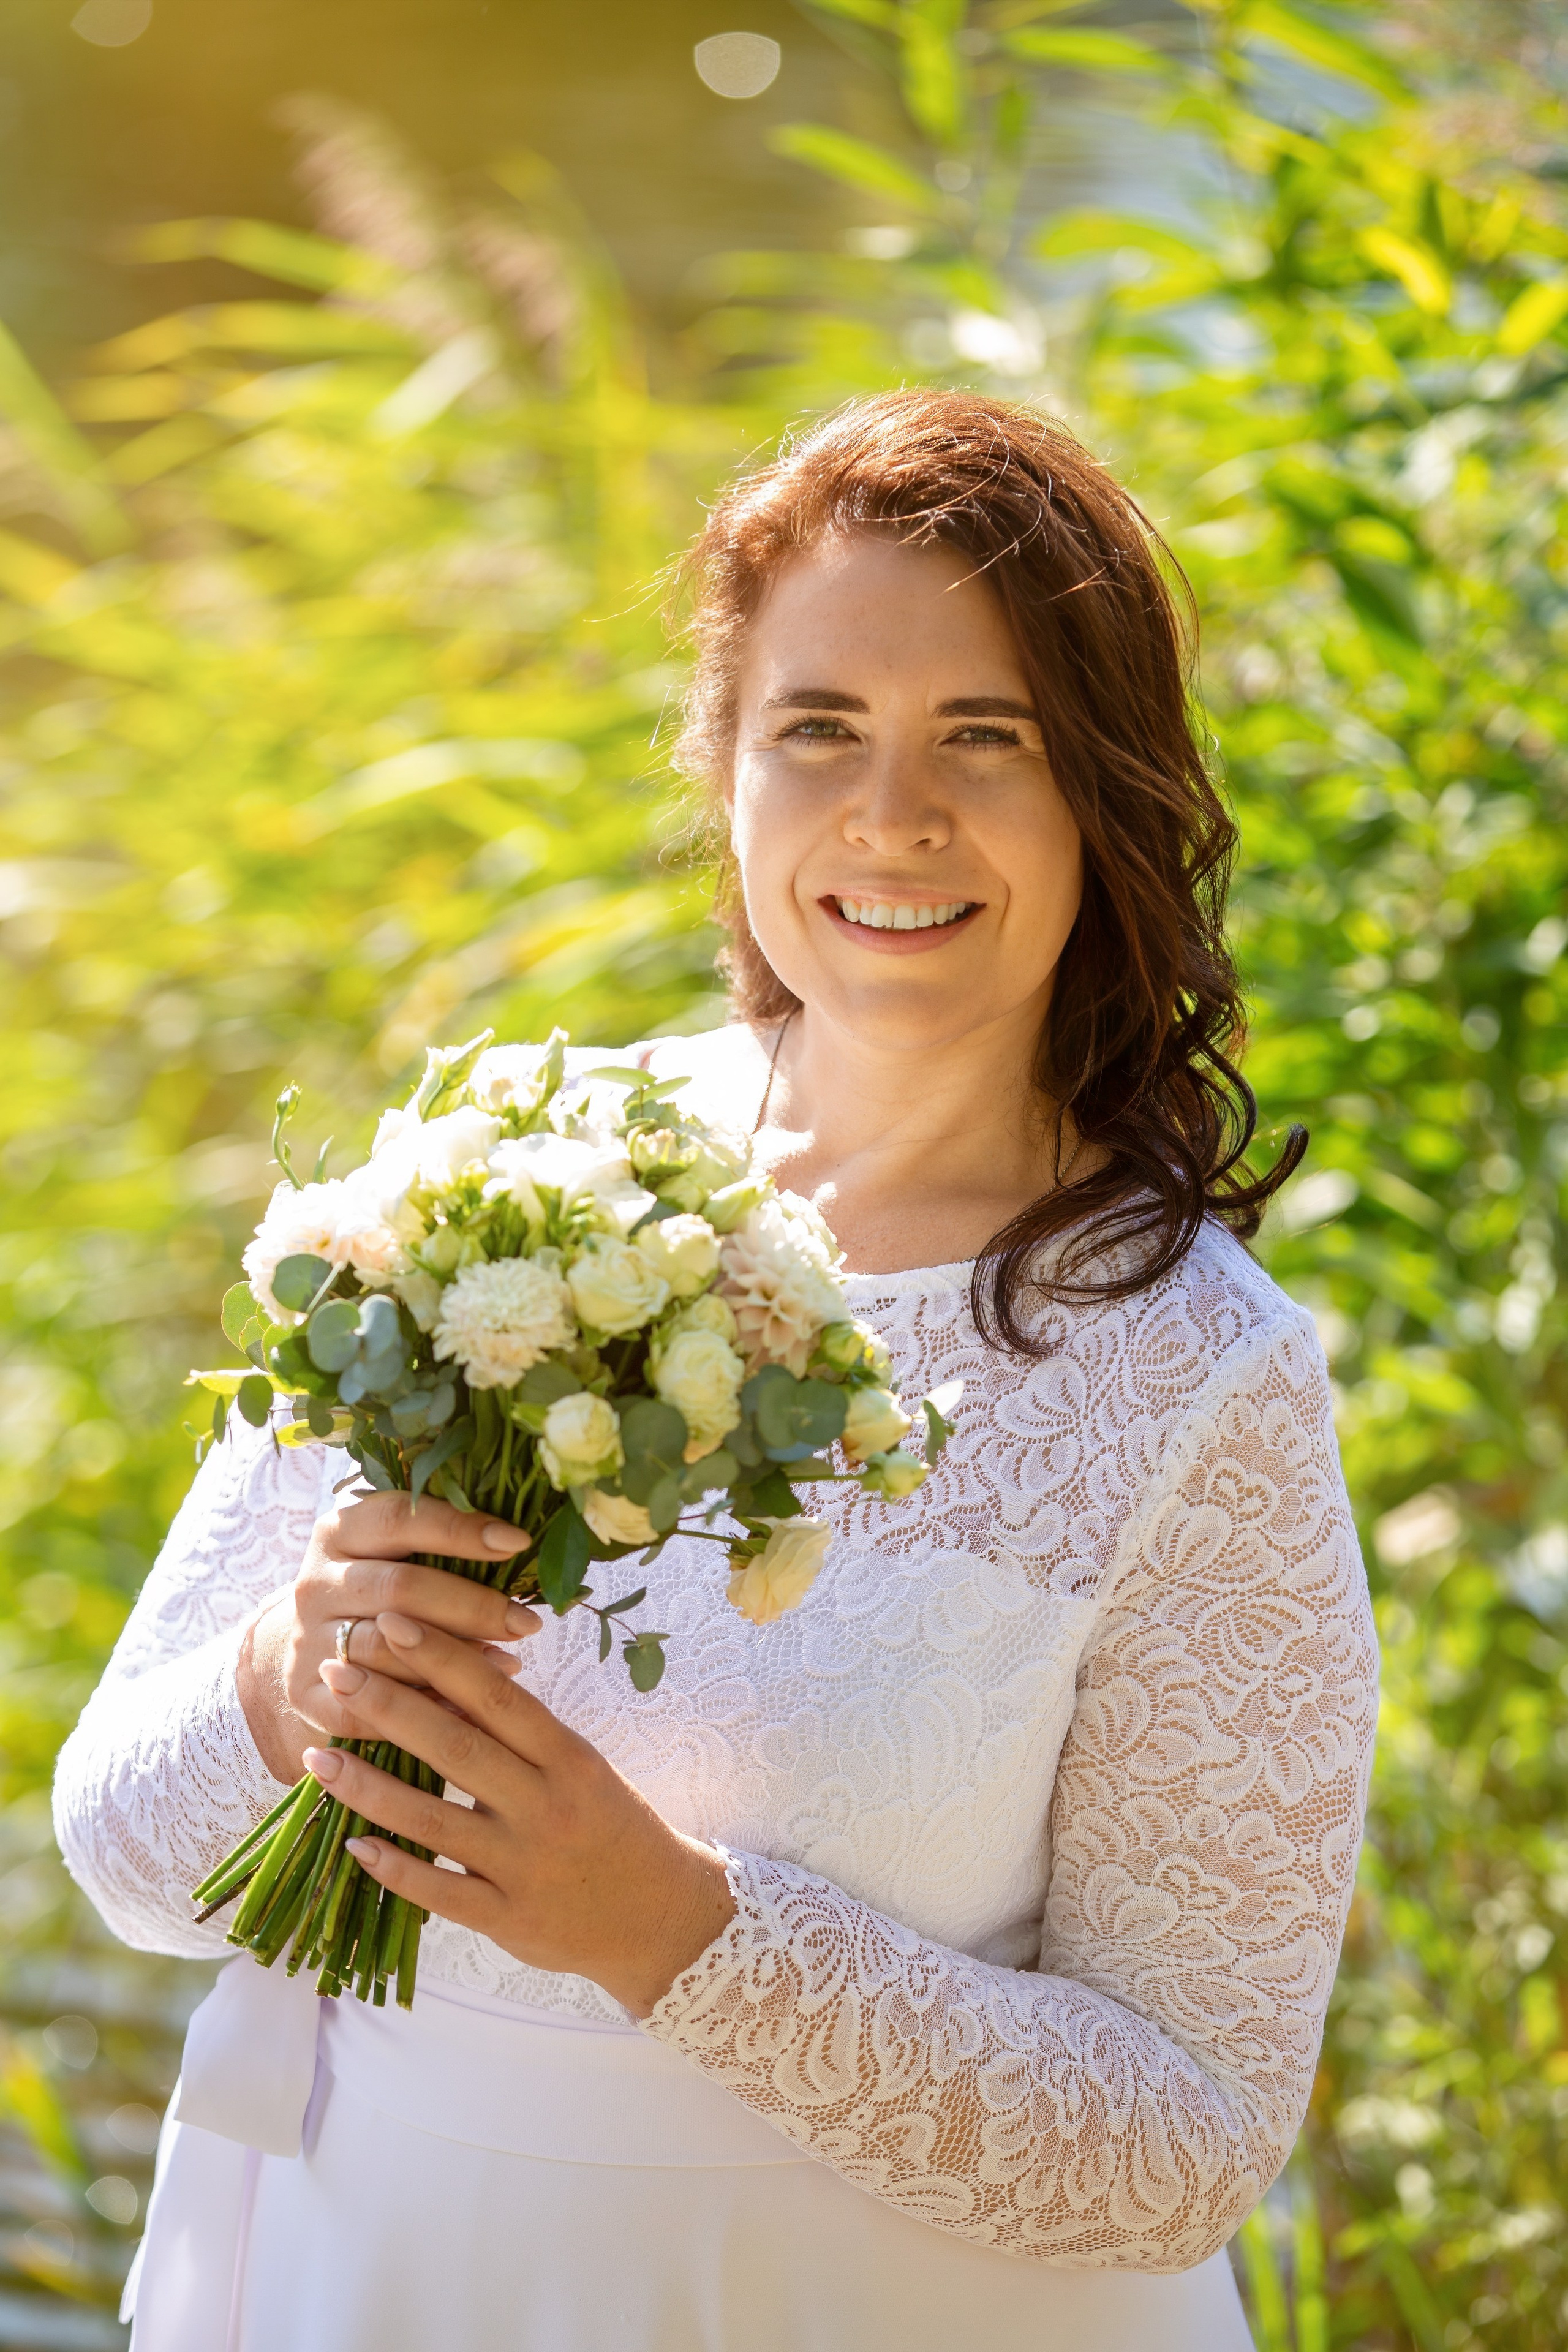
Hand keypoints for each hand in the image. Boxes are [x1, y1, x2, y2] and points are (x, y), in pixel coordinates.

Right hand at [236, 1493, 536, 1786]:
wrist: (308, 1650)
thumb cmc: (376, 1594)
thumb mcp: (392, 1555)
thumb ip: (440, 1546)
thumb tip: (518, 1546)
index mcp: (339, 1533)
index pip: (400, 1519)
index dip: (460, 1528)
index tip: (518, 1542)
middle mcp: (315, 1584)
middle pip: (400, 1587)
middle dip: (473, 1605)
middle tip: (528, 1622)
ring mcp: (306, 1642)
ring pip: (385, 1649)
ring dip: (452, 1659)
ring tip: (509, 1663)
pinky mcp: (305, 1697)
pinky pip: (367, 1707)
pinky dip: (419, 1708)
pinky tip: (466, 1708)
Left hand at [307, 1614, 735, 2016]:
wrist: (661, 1916)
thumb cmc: (613, 1826)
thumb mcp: (582, 1769)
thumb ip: (523, 1735)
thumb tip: (451, 1678)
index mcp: (570, 1759)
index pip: (498, 1698)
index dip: (442, 1658)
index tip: (393, 1622)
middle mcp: (546, 1807)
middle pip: (457, 1748)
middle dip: (390, 1705)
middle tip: (336, 1669)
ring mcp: (524, 1866)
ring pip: (433, 1822)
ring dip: (369, 1787)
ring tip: (317, 1756)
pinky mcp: (508, 1920)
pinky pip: (439, 1894)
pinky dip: (394, 1869)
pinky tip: (354, 1843)